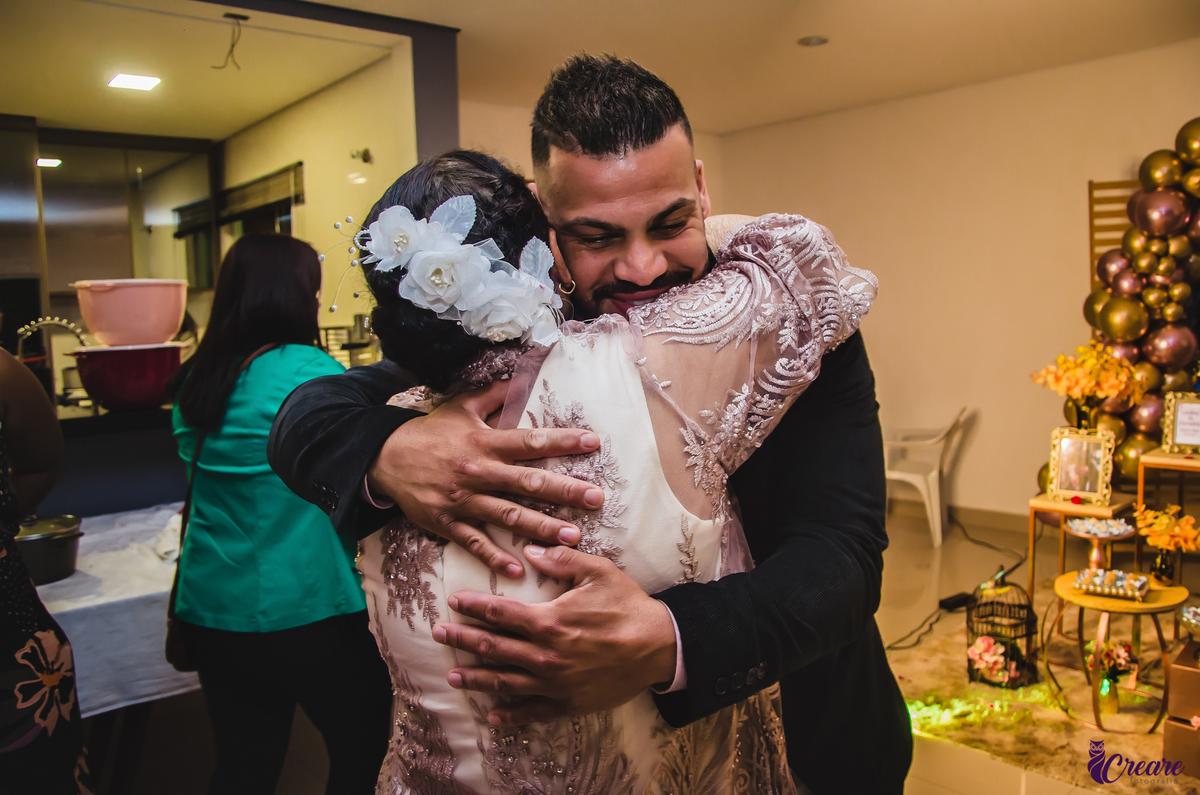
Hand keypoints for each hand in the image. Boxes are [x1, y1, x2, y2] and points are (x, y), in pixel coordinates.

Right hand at [368, 380, 604, 576]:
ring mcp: (462, 499)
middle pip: (528, 483)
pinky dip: (495, 557)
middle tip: (596, 499)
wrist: (385, 457)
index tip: (593, 443)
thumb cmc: (430, 432)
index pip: (531, 441)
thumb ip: (494, 394)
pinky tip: (519, 570)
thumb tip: (522, 377)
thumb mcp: (460, 406)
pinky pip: (475, 542)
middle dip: (564, 491)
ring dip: (541, 527)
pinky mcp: (447, 522)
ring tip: (572, 537)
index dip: (563, 442)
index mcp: (484, 442)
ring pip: (508, 516)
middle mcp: (477, 471)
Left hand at [432, 544, 677, 724]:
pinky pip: (531, 712)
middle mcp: (545, 655)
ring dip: (475, 679)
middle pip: (491, 648)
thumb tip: (531, 551)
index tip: (453, 602)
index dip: (473, 606)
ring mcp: (554, 683)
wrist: (659, 647)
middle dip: (461, 640)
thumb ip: (562, 560)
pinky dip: (508, 716)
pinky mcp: (567, 703)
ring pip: (504, 683)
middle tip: (438, 635)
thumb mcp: (599, 572)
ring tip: (453, 676)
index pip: (499, 613)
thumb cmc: (628, 606)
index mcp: (549, 621)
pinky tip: (491, 716)